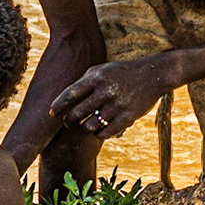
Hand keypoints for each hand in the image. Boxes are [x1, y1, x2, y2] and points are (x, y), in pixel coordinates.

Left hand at [50, 58, 173, 138]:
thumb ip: (83, 82)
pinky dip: (98, 134)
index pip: (70, 95)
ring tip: (84, 126)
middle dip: (68, 121)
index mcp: (96, 77)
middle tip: (67, 123)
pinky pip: (105, 132)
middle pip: (77, 113)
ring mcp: (117, 105)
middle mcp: (105, 91)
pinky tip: (98, 130)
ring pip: (89, 126)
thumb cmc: (122, 72)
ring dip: (84, 128)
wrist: (153, 75)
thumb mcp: (101, 70)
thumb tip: (64, 100)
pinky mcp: (127, 117)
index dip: (58, 106)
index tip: (51, 114)